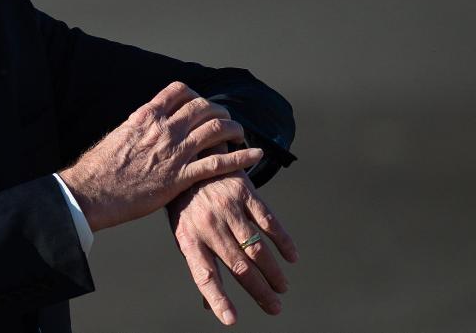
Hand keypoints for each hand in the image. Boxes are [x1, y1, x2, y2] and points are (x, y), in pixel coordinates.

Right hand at [58, 82, 264, 231]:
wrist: (92, 191)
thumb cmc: (99, 168)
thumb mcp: (118, 136)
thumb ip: (139, 128)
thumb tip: (146, 126)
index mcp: (147, 116)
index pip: (179, 91)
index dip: (196, 95)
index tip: (201, 103)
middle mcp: (164, 128)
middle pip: (203, 107)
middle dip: (219, 110)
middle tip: (225, 118)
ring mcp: (174, 152)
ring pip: (215, 129)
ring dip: (233, 129)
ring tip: (240, 134)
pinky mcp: (180, 177)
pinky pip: (218, 163)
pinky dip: (241, 157)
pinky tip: (254, 155)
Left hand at [168, 168, 297, 324]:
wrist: (192, 159)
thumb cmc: (186, 205)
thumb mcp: (184, 234)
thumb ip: (200, 266)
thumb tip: (209, 306)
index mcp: (190, 239)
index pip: (204, 275)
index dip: (217, 298)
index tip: (231, 319)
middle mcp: (209, 225)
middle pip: (238, 266)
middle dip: (258, 291)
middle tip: (274, 307)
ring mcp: (227, 208)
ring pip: (256, 247)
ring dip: (272, 271)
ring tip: (282, 287)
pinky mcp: (244, 193)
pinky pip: (269, 221)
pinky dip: (283, 241)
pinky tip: (291, 257)